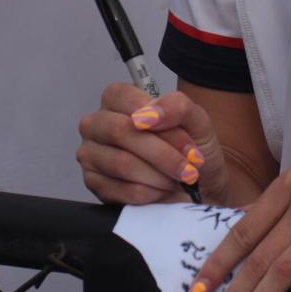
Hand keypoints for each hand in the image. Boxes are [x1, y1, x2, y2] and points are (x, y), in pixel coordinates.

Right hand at [77, 84, 227, 204]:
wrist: (199, 180)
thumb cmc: (190, 145)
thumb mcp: (196, 119)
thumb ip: (177, 106)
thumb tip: (150, 113)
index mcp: (117, 99)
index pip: (126, 100)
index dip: (159, 120)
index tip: (185, 140)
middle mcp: (97, 124)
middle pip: (120, 131)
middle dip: (162, 153)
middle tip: (189, 167)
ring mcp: (91, 154)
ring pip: (122, 163)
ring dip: (160, 175)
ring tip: (180, 179)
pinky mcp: (94, 184)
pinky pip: (123, 189)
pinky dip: (152, 193)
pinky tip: (165, 189)